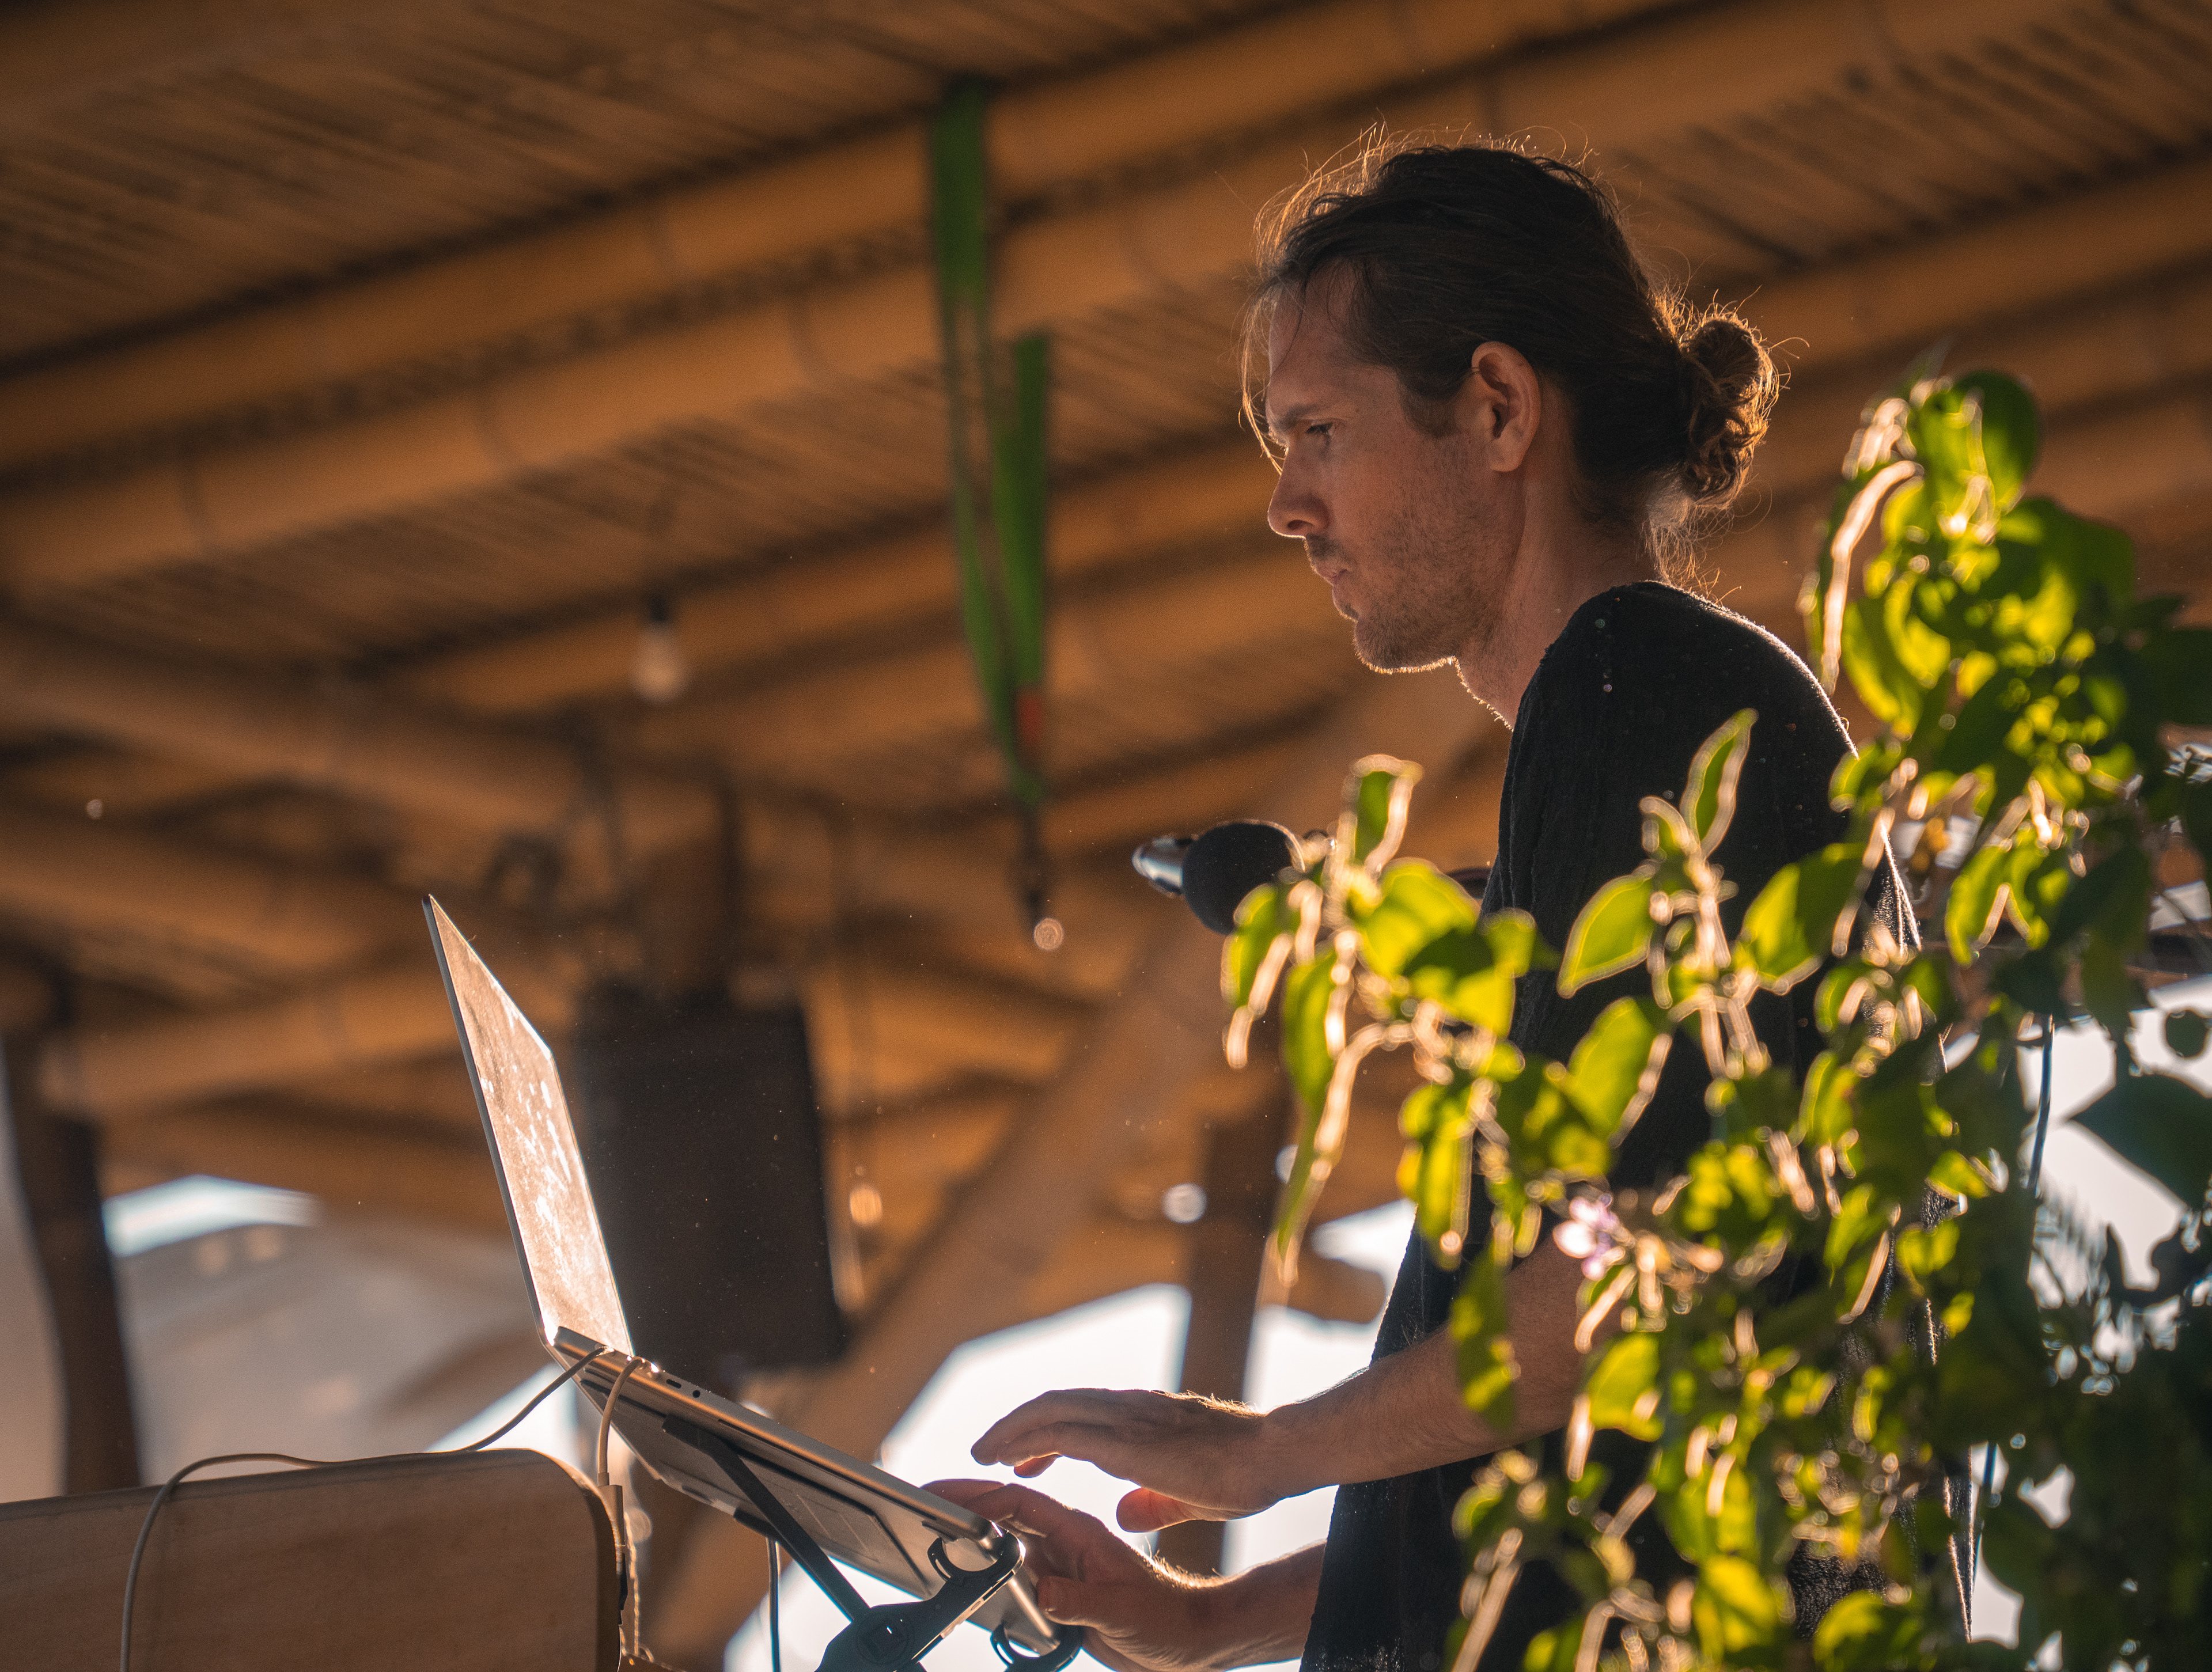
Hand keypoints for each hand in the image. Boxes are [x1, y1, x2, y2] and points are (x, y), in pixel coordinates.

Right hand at [925, 1480, 1221, 1671]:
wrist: (1185, 1640)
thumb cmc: (1163, 1620)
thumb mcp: (1120, 1613)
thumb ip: (1078, 1602)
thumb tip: (1040, 1593)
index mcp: (1081, 1533)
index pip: (1022, 1503)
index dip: (982, 1496)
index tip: (945, 1495)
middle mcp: (1067, 1542)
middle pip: (1006, 1512)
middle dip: (966, 1502)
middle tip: (925, 1498)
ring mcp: (1063, 1562)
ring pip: (1008, 1538)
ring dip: (975, 1530)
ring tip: (936, 1526)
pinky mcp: (1062, 1586)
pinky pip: (1017, 1568)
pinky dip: (991, 1564)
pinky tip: (970, 1569)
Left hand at [969, 1390, 1290, 1532]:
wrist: (1269, 1455)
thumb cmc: (1241, 1471)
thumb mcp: (1187, 1494)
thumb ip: (1152, 1501)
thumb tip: (1124, 1512)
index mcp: (1143, 1418)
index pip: (1081, 1413)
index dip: (1046, 1431)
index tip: (1024, 1456)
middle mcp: (1128, 1409)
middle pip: (1056, 1403)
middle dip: (1017, 1426)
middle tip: (990, 1451)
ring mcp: (1125, 1418)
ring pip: (1050, 1410)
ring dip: (1012, 1430)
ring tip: (987, 1454)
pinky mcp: (1123, 1440)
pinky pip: (1061, 1432)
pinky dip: (1029, 1441)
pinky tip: (1011, 1460)